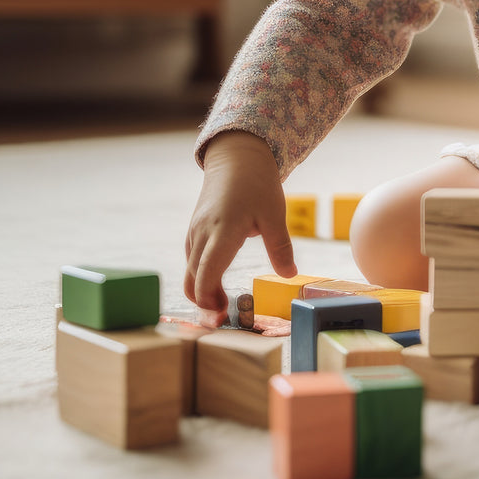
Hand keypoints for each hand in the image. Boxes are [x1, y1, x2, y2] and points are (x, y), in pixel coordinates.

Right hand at [184, 131, 295, 315]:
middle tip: (220, 320)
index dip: (208, 297)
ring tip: (221, 306)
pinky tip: (215, 287)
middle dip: (203, 302)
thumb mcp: (275, 214)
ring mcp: (195, 232)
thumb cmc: (257, 184)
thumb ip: (280, 246)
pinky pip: (192, 260)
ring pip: (189, 270)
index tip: (219, 315)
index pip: (206, 271)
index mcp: (223, 230)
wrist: (236, 158)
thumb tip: (289, 275)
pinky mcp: (195, 230)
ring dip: (201, 291)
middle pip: (192, 277)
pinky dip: (199, 277)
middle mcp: (203, 233)